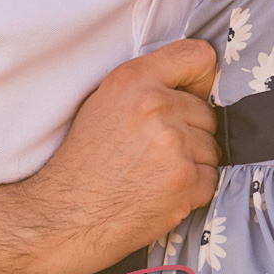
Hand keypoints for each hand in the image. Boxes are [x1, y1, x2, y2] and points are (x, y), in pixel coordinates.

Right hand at [22, 38, 221, 273]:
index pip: (198, 56)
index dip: (201, 79)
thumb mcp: (104, 102)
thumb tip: (196, 84)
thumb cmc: (83, 163)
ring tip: (153, 174)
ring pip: (211, 147)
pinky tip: (161, 193)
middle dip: (190, 132)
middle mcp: (154, 105)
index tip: (193, 94)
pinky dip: (193, 190)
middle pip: (207, 112)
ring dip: (192, 163)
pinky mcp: (184, 180)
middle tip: (153, 152)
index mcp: (133, 79)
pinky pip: (210, 178)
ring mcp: (172, 143)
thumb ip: (147, 85)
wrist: (62, 218)